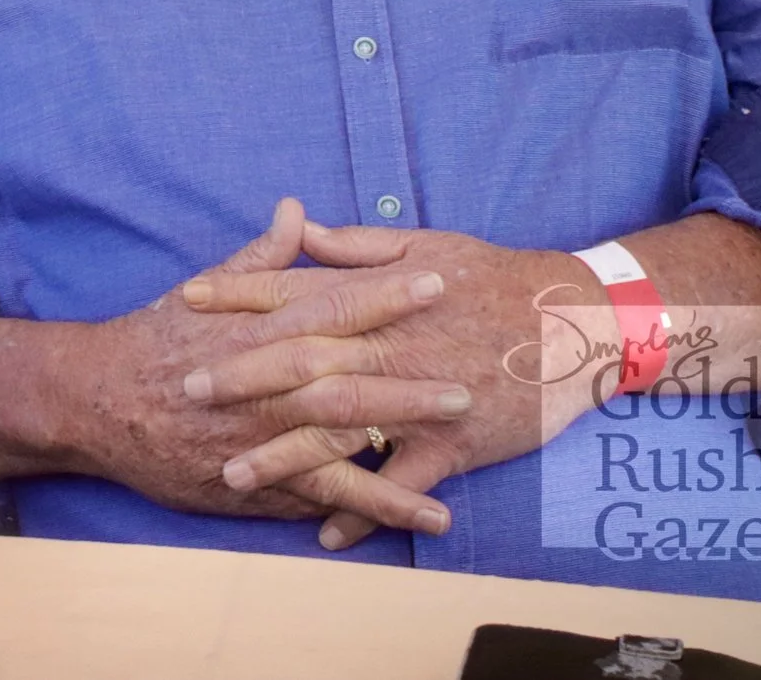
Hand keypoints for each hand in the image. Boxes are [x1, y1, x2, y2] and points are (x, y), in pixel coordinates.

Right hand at [0, 199, 474, 535]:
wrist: (98, 400)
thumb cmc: (157, 339)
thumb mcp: (205, 288)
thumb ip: (261, 256)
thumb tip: (297, 208)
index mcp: (258, 328)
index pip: (331, 305)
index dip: (385, 294)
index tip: (436, 279)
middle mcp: (264, 383)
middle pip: (346, 376)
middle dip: (407, 377)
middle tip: (467, 377)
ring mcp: (263, 436)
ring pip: (341, 441)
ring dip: (403, 442)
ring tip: (458, 440)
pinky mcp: (259, 482)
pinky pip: (325, 497)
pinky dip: (375, 506)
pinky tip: (427, 514)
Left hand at [182, 217, 608, 548]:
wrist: (574, 320)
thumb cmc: (495, 276)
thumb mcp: (424, 245)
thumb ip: (353, 245)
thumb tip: (298, 226)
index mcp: (375, 297)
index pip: (292, 291)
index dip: (237, 295)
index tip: (186, 301)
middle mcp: (388, 347)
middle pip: (301, 361)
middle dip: (241, 376)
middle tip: (188, 391)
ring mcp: (418, 399)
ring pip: (340, 430)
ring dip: (284, 454)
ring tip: (233, 474)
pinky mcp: (453, 444)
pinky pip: (401, 485)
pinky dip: (364, 511)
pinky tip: (325, 535)